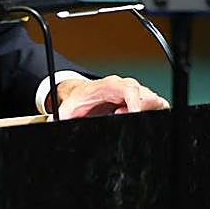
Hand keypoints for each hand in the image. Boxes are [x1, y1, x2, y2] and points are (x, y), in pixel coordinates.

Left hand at [51, 75, 169, 118]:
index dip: (134, 102)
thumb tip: (53, 123)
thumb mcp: (69, 108)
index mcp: (111, 85)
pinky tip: (136, 117)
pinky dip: (152, 112)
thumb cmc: (79, 99)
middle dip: (138, 110)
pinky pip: (156, 104)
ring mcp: (135, 92)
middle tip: (119, 116)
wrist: (82, 92)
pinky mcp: (140, 99)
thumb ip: (62, 116)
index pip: (129, 89)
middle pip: (145, 95)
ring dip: (144, 111)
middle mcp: (126, 86)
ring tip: (124, 115)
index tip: (130, 114)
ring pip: (153, 100)